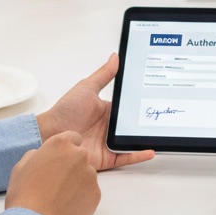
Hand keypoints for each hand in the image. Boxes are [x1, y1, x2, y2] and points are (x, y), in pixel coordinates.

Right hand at [4, 133, 99, 214]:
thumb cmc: (25, 194)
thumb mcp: (22, 166)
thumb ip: (36, 155)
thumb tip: (41, 156)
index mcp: (60, 144)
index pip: (73, 137)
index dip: (66, 148)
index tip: (59, 158)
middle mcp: (79, 155)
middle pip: (80, 156)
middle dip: (72, 165)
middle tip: (57, 181)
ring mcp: (90, 175)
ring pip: (86, 174)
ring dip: (77, 181)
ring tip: (60, 196)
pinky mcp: (96, 194)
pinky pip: (90, 191)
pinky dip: (82, 197)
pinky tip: (66, 205)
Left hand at [36, 54, 153, 171]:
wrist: (52, 134)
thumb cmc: (66, 110)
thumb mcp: (87, 88)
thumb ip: (104, 75)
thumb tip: (115, 57)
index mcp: (106, 111)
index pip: (128, 108)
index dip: (140, 104)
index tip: (156, 98)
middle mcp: (109, 127)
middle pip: (132, 125)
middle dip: (146, 122)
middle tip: (164, 116)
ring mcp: (109, 142)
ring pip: (132, 141)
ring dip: (145, 138)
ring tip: (161, 133)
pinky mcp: (107, 157)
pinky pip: (126, 156)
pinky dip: (138, 154)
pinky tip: (150, 150)